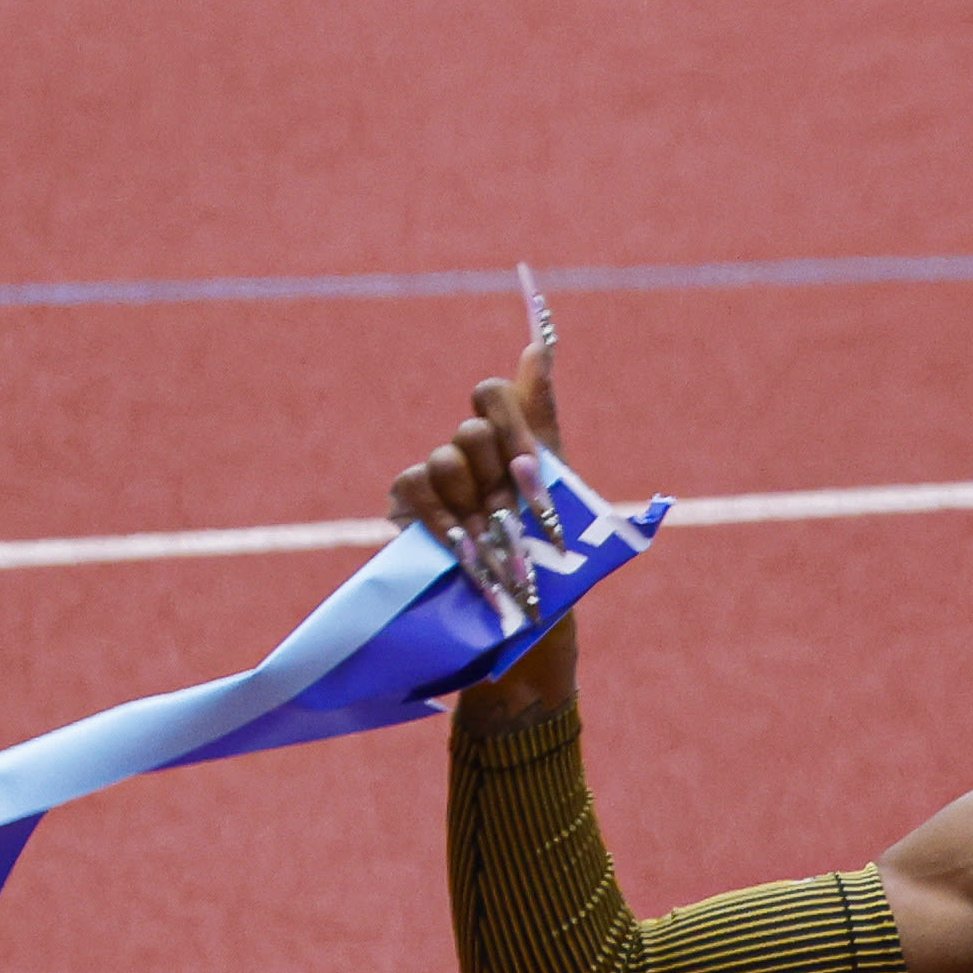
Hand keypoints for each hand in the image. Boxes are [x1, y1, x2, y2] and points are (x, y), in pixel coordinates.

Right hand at [383, 299, 571, 630]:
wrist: (525, 628)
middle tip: (519, 522)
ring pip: (447, 460)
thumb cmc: (550, 563)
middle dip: (502, 478)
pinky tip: (465, 552)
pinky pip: (417, 492)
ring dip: (477, 508)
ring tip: (497, 548)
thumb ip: (546, 424)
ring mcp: (437, 476)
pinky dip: (444, 522)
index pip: (496, 395)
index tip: (534, 466)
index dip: (513, 421)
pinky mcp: (406, 504)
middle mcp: (470, 451)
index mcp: (510, 443)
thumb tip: (539, 345)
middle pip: (474, 430)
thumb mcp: (566, 497)